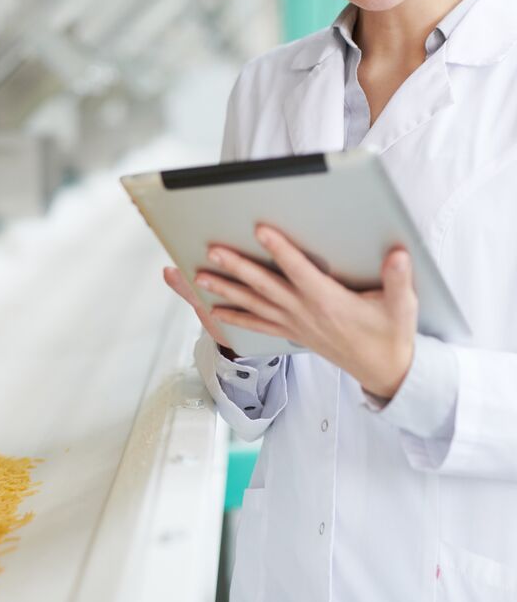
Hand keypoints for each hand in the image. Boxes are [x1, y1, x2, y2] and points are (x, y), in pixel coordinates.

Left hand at [164, 225, 418, 399]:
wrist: (385, 371)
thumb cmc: (391, 334)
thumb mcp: (402, 306)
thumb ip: (398, 279)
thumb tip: (398, 254)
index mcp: (328, 301)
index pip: (298, 270)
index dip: (279, 249)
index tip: (260, 230)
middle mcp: (304, 312)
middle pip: (264, 285)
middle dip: (237, 267)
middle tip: (213, 251)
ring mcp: (294, 324)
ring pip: (253, 304)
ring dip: (225, 290)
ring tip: (199, 277)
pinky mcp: (291, 333)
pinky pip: (257, 324)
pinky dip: (234, 317)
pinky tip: (214, 309)